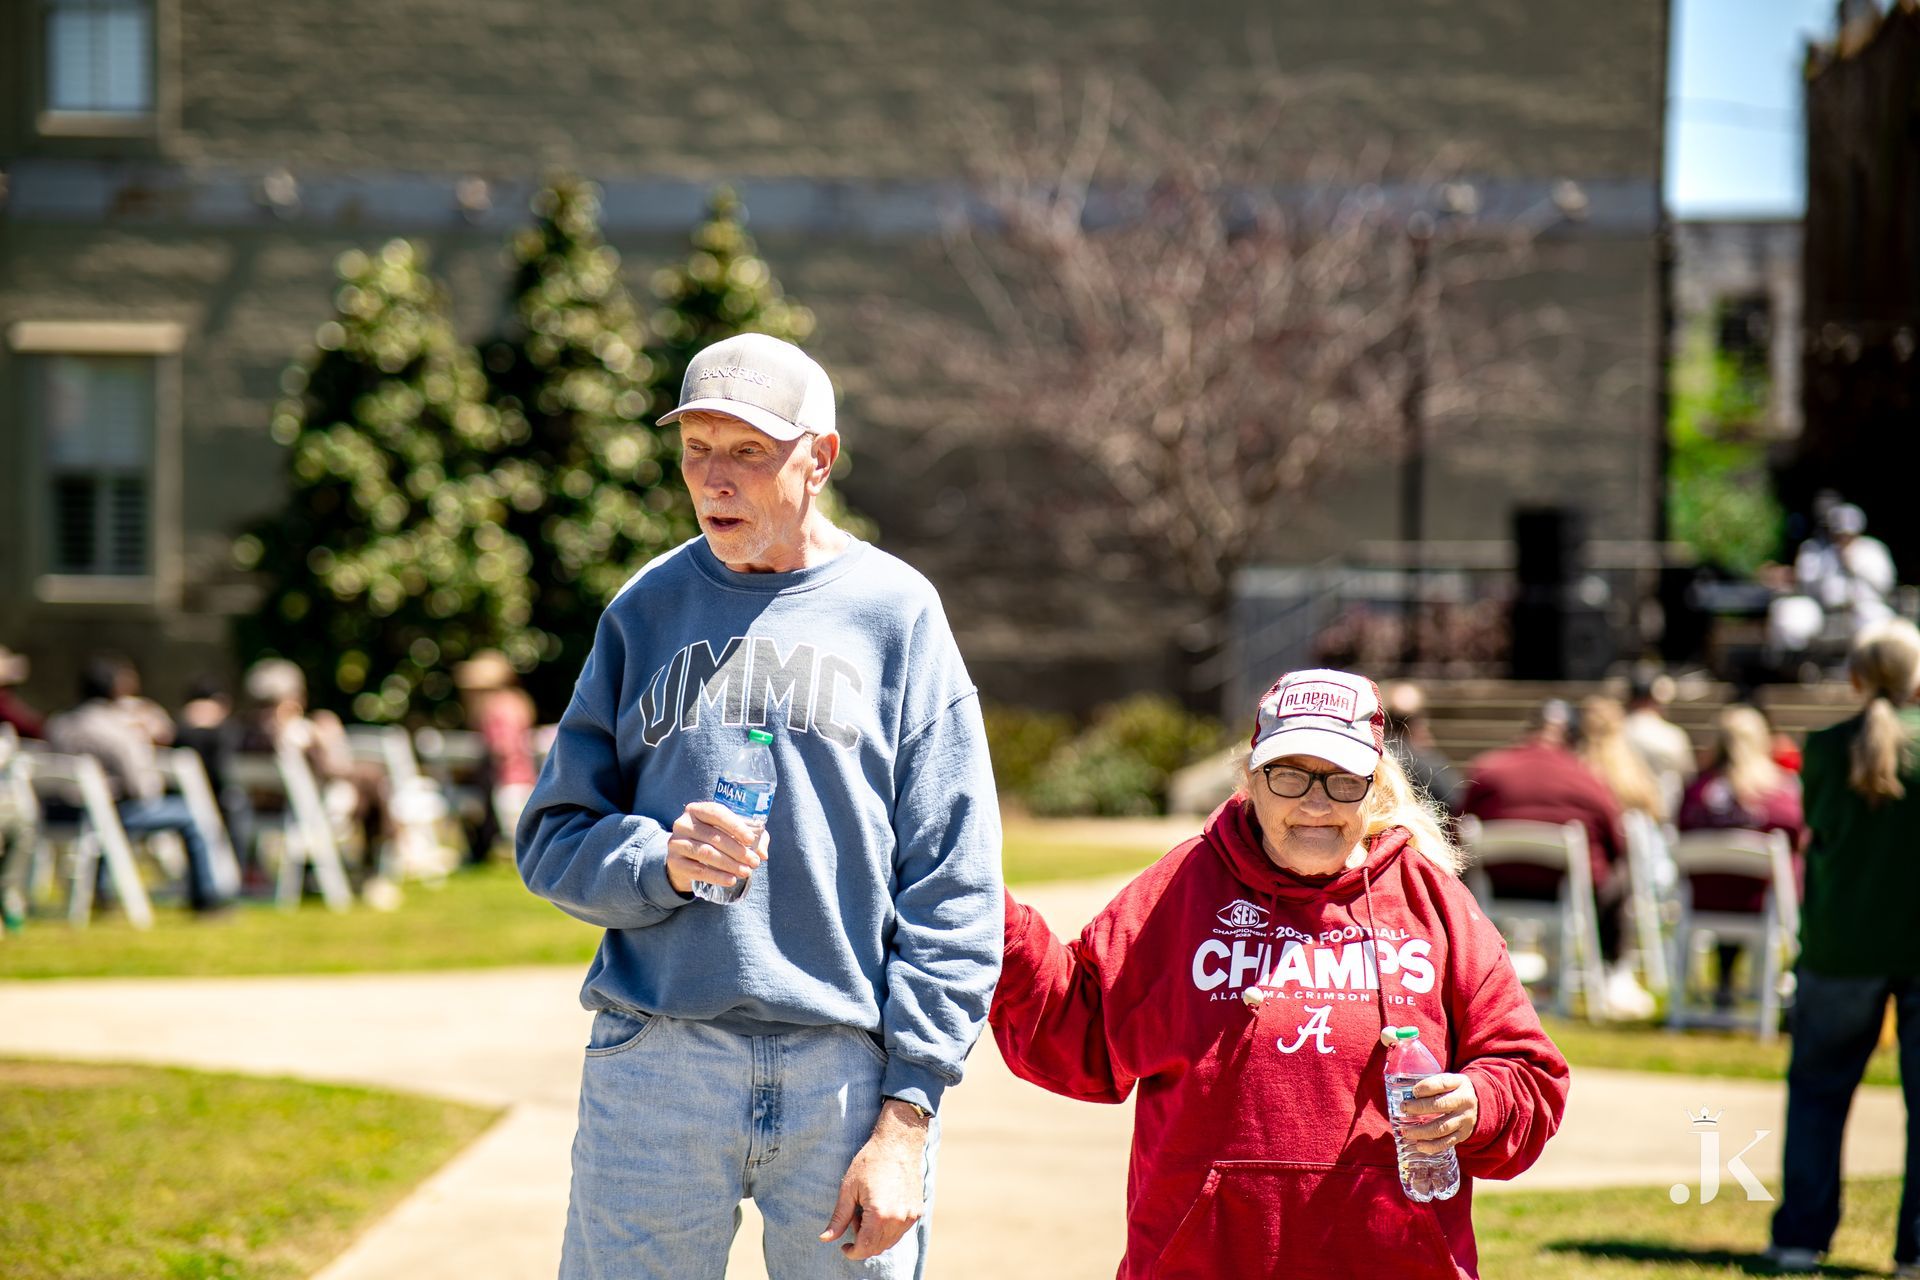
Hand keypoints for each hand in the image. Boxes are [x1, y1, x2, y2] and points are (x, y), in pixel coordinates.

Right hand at [666, 801, 768, 895]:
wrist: (685, 860)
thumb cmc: (713, 841)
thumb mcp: (731, 834)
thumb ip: (752, 838)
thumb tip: (763, 854)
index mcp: (698, 810)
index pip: (717, 813)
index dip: (735, 826)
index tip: (751, 840)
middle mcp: (683, 823)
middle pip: (714, 836)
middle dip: (737, 851)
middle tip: (754, 862)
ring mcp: (676, 842)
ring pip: (706, 853)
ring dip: (729, 864)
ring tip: (746, 872)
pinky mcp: (674, 862)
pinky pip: (697, 870)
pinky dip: (716, 876)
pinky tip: (731, 880)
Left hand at [819, 1100, 927, 1259]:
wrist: (899, 1142)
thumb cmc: (870, 1161)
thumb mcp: (848, 1188)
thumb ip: (839, 1218)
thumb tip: (825, 1239)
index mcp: (879, 1214)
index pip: (865, 1248)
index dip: (852, 1252)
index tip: (844, 1247)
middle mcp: (898, 1219)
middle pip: (878, 1248)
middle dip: (862, 1241)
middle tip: (854, 1217)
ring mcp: (910, 1216)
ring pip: (890, 1241)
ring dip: (875, 1235)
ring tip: (867, 1210)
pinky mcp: (917, 1211)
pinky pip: (900, 1231)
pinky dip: (888, 1228)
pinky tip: (880, 1207)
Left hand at [1397, 1073, 1477, 1154]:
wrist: (1479, 1104)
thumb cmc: (1454, 1090)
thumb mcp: (1448, 1081)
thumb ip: (1431, 1084)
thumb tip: (1402, 1093)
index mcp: (1459, 1083)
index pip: (1442, 1083)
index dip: (1425, 1087)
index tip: (1413, 1092)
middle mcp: (1464, 1101)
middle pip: (1440, 1105)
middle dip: (1418, 1107)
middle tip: (1403, 1108)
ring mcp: (1465, 1119)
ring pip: (1442, 1127)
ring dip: (1421, 1131)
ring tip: (1405, 1131)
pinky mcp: (1463, 1134)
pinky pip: (1447, 1142)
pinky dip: (1432, 1146)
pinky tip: (1419, 1145)